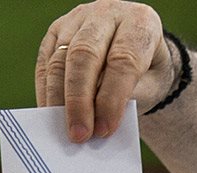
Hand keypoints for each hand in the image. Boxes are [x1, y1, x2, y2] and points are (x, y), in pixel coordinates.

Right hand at [36, 0, 174, 142]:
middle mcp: (108, 12)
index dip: (111, 98)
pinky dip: (47, 93)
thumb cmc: (147, 73)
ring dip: (59, 101)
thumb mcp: (151, 87)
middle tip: (79, 135)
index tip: (104, 131)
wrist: (138, 52)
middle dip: (79, 101)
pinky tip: (51, 116)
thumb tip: (95, 124)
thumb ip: (127, 101)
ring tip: (65, 132)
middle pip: (84, 55)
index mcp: (140, 21)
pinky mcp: (57, 30)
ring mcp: (78, 18)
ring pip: (59, 59)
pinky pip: (45, 63)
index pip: (122, 60)